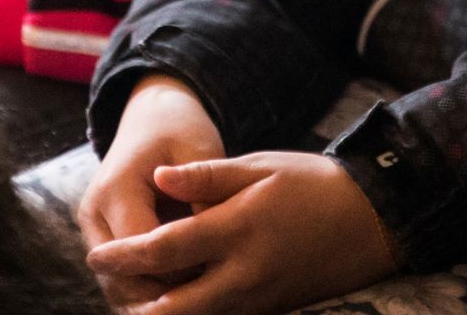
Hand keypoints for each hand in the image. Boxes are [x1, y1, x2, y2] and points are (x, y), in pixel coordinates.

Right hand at [79, 75, 228, 306]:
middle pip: (123, 278)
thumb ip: (202, 195)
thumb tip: (212, 248)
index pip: (145, 251)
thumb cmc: (178, 132)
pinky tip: (185, 293)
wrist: (150, 119)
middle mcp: (94, 215)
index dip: (183, 268)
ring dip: (155, 298)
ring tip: (198, 301)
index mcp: (115, 189)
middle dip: (165, 293)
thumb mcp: (198, 150)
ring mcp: (94, 231)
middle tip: (209, 298)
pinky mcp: (103, 243)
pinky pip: (122, 280)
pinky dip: (150, 291)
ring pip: (119, 287)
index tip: (218, 269)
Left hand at [83, 151, 398, 314]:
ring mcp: (259, 298)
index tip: (95, 253)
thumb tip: (159, 179)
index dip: (125, 255)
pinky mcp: (271, 309)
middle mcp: (245, 272)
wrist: (371, 221)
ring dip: (164, 314)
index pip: (166, 250)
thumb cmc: (312, 184)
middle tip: (108, 288)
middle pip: (175, 306)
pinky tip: (176, 304)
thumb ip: (205, 177)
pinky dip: (195, 314)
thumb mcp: (259, 167)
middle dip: (136, 304)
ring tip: (133, 302)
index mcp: (237, 229)